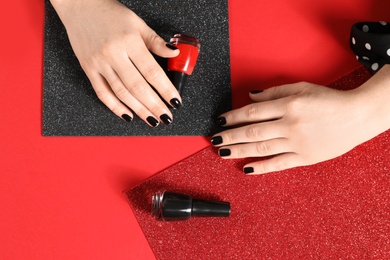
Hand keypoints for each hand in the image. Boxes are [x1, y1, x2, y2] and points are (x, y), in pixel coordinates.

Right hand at [50, 0, 180, 125]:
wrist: (79, 5)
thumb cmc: (110, 13)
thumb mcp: (137, 23)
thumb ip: (155, 42)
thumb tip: (174, 54)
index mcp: (129, 42)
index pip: (152, 72)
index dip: (165, 89)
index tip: (175, 101)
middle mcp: (114, 54)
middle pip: (138, 87)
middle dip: (155, 105)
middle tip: (166, 117)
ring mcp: (99, 63)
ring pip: (121, 93)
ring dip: (139, 110)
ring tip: (152, 120)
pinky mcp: (88, 69)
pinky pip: (102, 92)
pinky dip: (115, 106)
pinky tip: (128, 115)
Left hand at [211, 80, 388, 173]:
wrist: (357, 116)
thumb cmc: (329, 100)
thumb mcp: (301, 88)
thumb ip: (274, 92)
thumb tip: (250, 97)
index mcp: (289, 105)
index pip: (253, 112)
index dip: (233, 117)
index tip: (221, 121)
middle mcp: (290, 125)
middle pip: (252, 132)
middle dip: (230, 136)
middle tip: (214, 139)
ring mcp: (297, 143)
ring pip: (261, 148)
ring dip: (239, 151)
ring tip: (222, 152)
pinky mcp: (304, 157)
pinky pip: (279, 164)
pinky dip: (262, 167)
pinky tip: (246, 169)